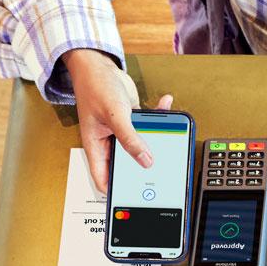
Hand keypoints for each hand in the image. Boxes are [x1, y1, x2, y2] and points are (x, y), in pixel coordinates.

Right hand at [62, 48, 172, 195]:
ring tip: (171, 139)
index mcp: (96, 147)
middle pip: (126, 166)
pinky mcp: (133, 122)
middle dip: (142, 170)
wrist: (98, 65)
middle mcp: (108, 143)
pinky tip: (167, 106)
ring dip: (156, 143)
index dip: (116, 192)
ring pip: (141, 148)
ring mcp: (121, 133)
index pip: (104, 179)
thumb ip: (130, 139)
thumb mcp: (115, 115)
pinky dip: (159, 118)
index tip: (132, 200)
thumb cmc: (95, 86)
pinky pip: (149, 127)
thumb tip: (146, 160)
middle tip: (161, 175)